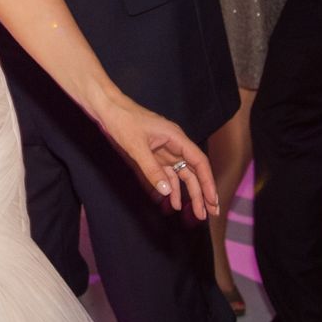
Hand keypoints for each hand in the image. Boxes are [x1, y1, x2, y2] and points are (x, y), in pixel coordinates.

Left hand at [96, 98, 219, 219]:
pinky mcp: (154, 154)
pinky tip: (173, 202)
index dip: (208, 182)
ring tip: (197, 213)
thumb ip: (152, 170)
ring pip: (182, 174)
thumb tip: (168, 191)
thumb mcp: (136, 147)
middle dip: (203, 192)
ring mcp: (165, 150)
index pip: (199, 162)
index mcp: (176, 138)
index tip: (212, 200)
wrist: (108, 108)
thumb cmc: (123, 121)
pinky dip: (172, 187)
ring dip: (189, 193)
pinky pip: (167, 173)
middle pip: (194, 170)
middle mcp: (174, 144)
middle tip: (211, 213)